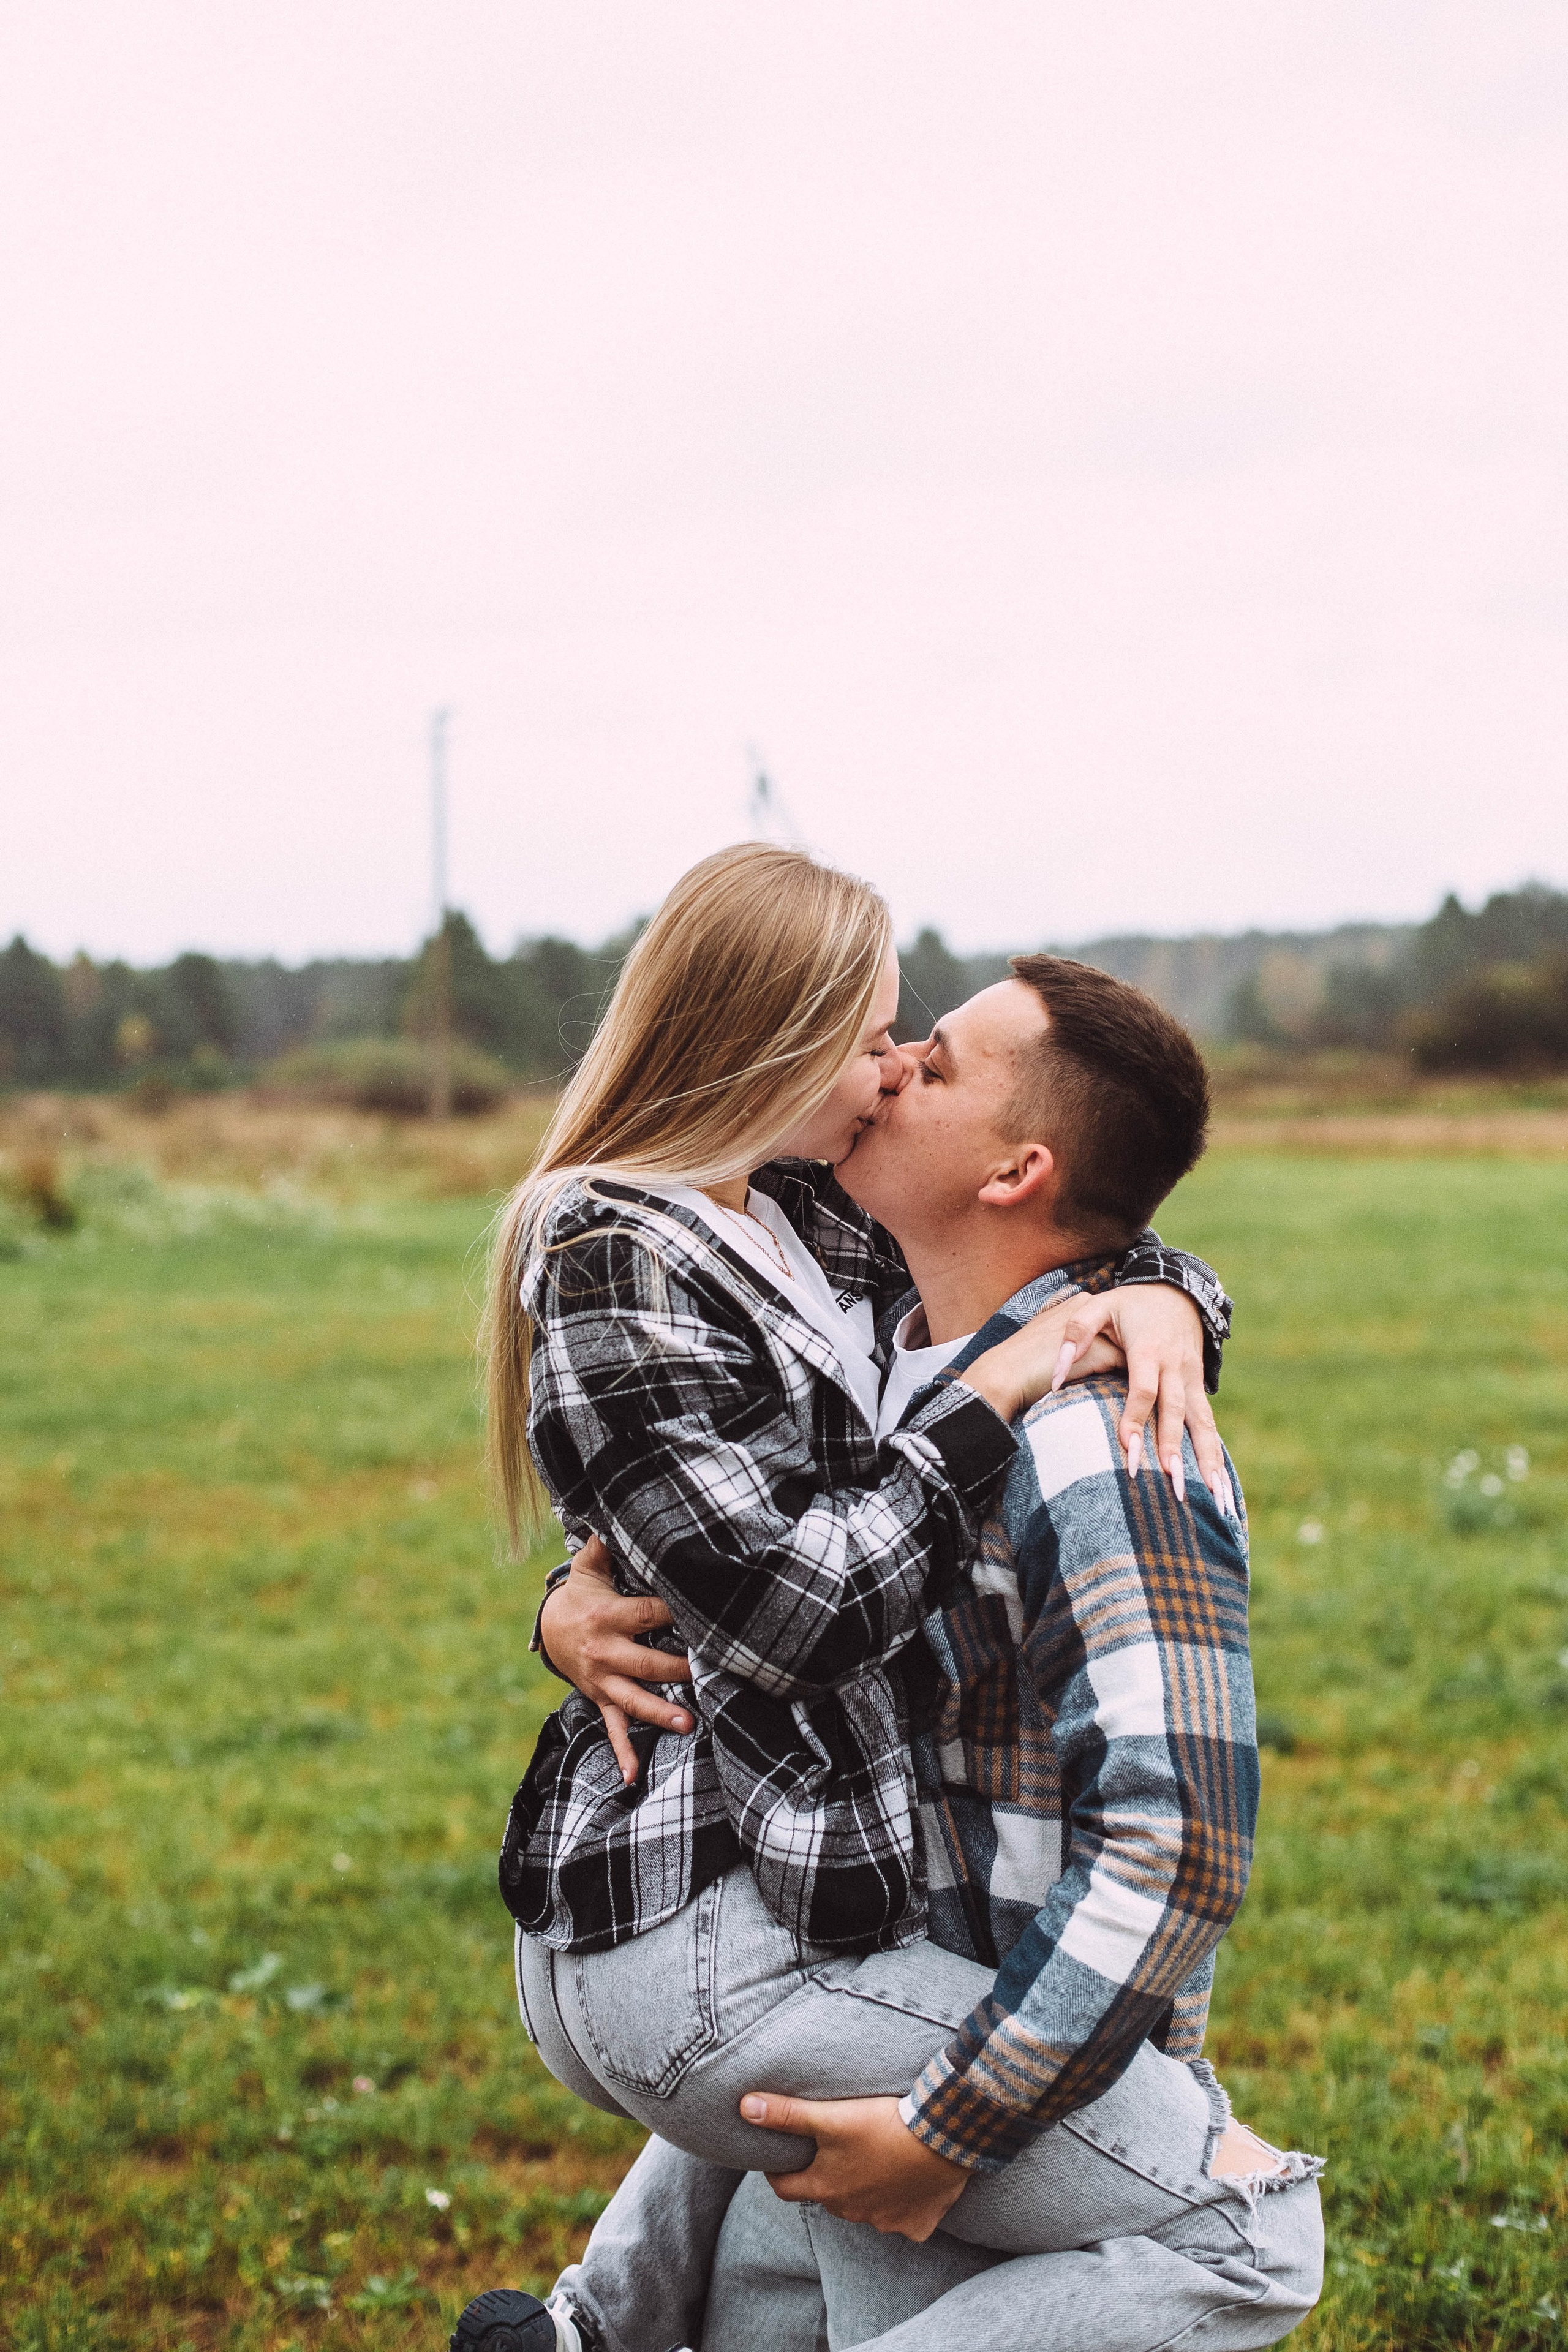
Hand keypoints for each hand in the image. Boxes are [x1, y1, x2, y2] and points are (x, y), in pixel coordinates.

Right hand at [541, 1536, 694, 1784]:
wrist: (548, 1627)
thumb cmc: (581, 1593)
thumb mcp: (588, 1567)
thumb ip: (605, 1544)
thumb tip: (614, 1513)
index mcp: (607, 1616)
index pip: (648, 1614)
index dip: (675, 1613)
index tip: (705, 1614)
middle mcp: (605, 1651)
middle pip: (647, 1661)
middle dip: (676, 1668)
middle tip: (707, 1673)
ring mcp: (602, 1680)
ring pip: (633, 1699)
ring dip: (659, 1712)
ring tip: (687, 1723)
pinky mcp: (601, 1698)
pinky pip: (612, 1728)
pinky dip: (623, 1753)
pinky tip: (634, 1776)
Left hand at [738, 2091, 969, 2240]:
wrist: (943, 2138)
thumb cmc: (883, 2125)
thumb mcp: (830, 2117)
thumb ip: (786, 2115)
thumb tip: (743, 2107)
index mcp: (827, 2189)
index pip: (786, 2187)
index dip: (779, 2170)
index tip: (780, 2155)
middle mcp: (852, 2212)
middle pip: (828, 2196)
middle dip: (825, 2177)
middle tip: (832, 2151)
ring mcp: (886, 2222)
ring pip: (865, 2208)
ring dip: (863, 2190)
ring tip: (872, 2160)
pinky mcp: (916, 2224)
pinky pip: (903, 2219)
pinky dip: (901, 2205)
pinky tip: (908, 2182)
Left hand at [1052, 1287, 1231, 1508]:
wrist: (1176, 1292)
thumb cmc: (1130, 1304)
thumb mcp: (1099, 1306)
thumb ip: (1075, 1334)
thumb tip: (1055, 1374)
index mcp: (1149, 1350)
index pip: (1143, 1390)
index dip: (1136, 1418)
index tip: (1127, 1448)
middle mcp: (1175, 1368)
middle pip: (1175, 1413)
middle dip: (1172, 1448)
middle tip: (1171, 1482)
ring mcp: (1191, 1380)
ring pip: (1201, 1423)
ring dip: (1207, 1459)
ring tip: (1214, 1495)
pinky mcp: (1199, 1389)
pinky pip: (1209, 1425)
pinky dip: (1216, 1455)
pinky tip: (1221, 1485)